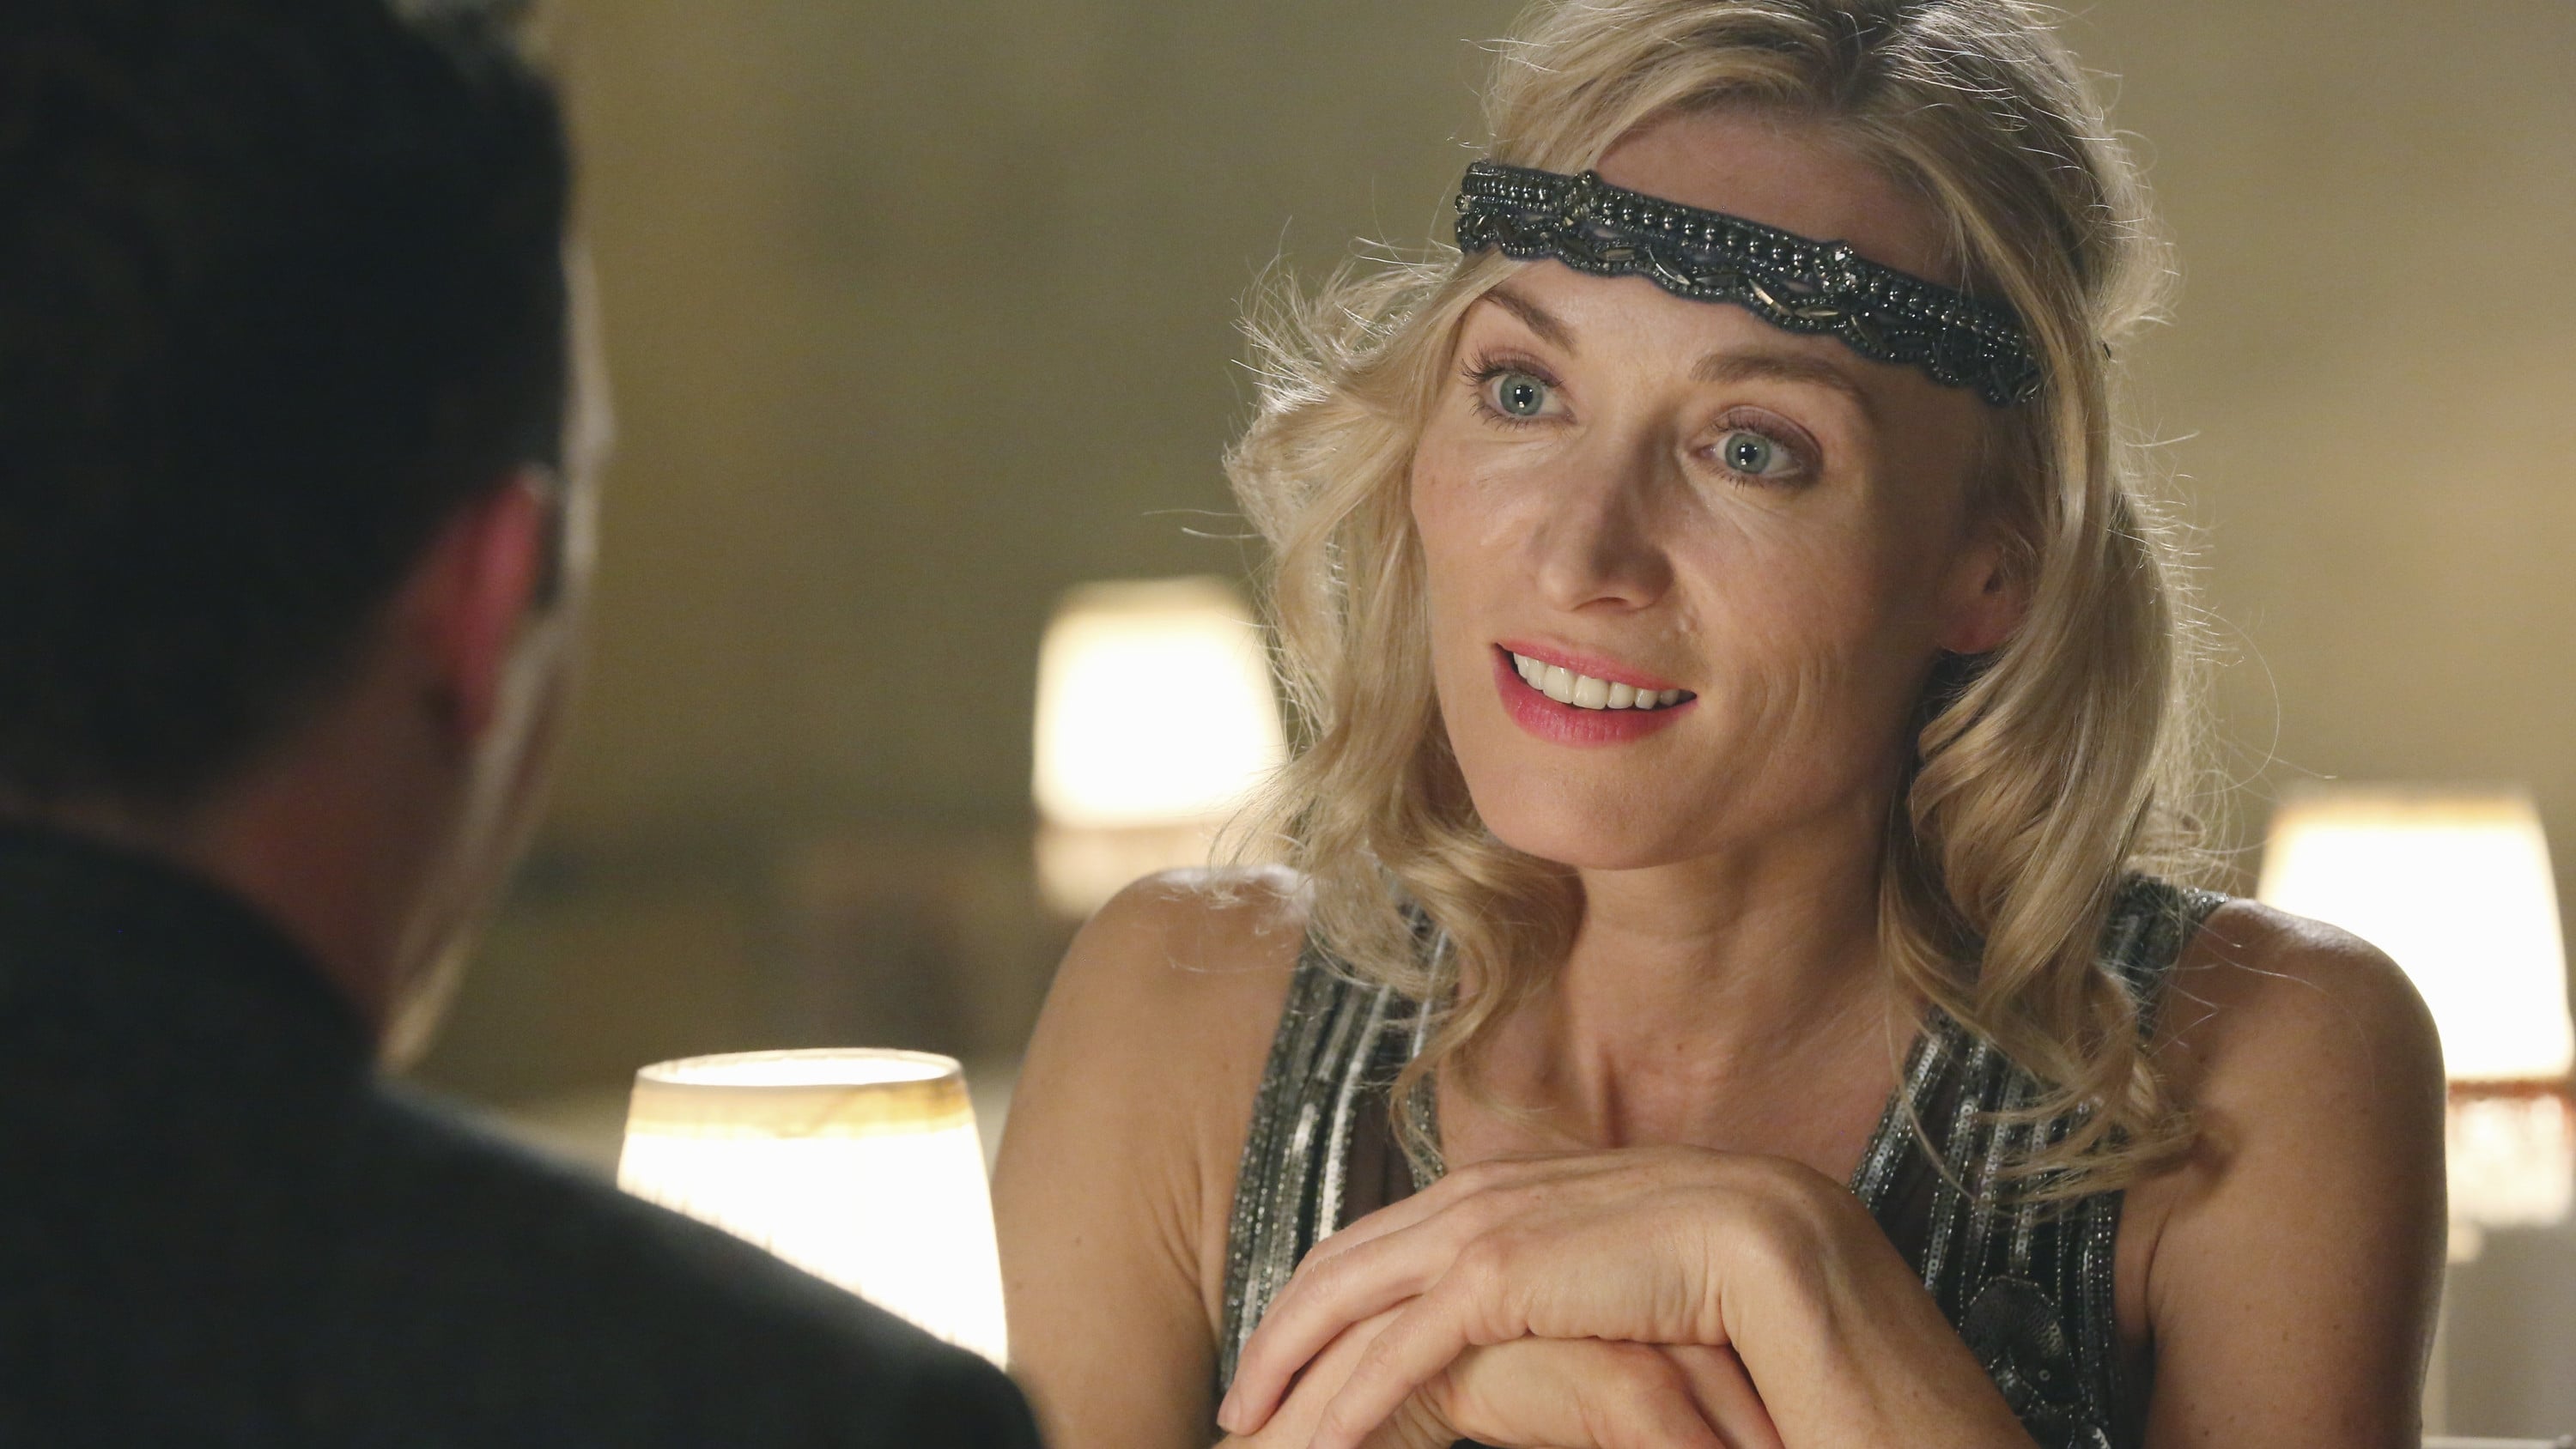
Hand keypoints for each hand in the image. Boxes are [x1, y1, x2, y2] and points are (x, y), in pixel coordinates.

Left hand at [1218, 1146, 1991, 1448]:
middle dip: (1332, 1299)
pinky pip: (1498, 1304)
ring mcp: (1727, 1198)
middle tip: (1242, 1390)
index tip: (1295, 1361)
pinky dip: (1388, 1373)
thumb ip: (1603, 1365)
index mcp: (1711, 1203)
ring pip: (1462, 1253)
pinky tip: (1319, 1435)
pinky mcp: (1727, 1248)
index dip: (1383, 1279)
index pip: (1501, 1214)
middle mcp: (1715, 1178)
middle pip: (1465, 1213)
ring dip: (1334, 1343)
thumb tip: (1469, 1379)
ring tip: (1251, 1421)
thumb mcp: (1700, 1410)